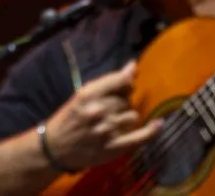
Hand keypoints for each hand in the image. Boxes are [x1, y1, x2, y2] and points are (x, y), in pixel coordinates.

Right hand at [41, 63, 158, 170]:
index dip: (127, 79)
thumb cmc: (69, 119)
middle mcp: (99, 111)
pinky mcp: (114, 148)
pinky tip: (159, 123)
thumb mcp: (81, 96)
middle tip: (111, 107)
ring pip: (132, 115)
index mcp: (88, 94)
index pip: (120, 81)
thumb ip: (108, 83)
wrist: (56, 148)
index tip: (130, 77)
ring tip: (114, 121)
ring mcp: (107, 130)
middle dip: (122, 100)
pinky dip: (152, 131)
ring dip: (127, 116)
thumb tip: (133, 67)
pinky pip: (140, 137)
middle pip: (126, 99)